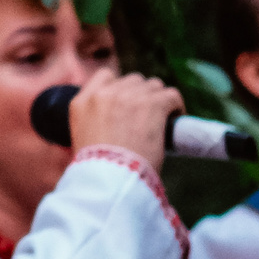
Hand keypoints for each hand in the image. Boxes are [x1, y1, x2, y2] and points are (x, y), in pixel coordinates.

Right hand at [64, 71, 184, 166]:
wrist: (110, 182)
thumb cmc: (98, 172)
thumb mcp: (82, 141)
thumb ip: (93, 125)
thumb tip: (111, 129)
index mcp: (81, 103)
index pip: (105, 76)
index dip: (120, 86)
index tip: (128, 102)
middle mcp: (104, 95)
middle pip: (133, 80)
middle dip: (141, 95)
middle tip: (148, 115)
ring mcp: (128, 97)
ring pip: (153, 85)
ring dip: (158, 99)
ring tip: (163, 117)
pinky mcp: (152, 104)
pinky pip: (171, 95)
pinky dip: (176, 106)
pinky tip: (176, 118)